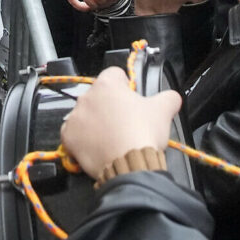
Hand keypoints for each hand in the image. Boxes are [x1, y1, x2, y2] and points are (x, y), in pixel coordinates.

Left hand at [60, 66, 181, 178]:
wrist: (130, 165)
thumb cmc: (143, 132)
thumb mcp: (164, 109)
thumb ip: (169, 97)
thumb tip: (172, 97)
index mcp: (107, 84)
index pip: (115, 74)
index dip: (125, 85)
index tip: (132, 99)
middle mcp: (87, 97)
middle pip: (99, 96)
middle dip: (110, 105)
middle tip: (124, 122)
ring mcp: (75, 117)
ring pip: (86, 114)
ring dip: (96, 121)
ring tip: (112, 137)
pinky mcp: (68, 137)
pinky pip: (74, 133)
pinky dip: (83, 139)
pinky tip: (98, 146)